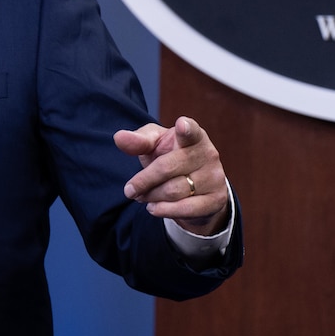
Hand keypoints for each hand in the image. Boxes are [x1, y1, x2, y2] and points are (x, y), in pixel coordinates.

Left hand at [114, 116, 229, 236]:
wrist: (196, 189)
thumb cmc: (171, 157)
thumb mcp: (155, 145)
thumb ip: (139, 140)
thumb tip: (119, 137)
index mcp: (194, 135)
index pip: (191, 131)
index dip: (186, 128)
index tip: (181, 125)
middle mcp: (208, 154)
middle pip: (167, 168)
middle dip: (143, 180)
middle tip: (129, 190)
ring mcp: (215, 178)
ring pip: (173, 191)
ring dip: (151, 196)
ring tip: (142, 197)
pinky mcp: (216, 200)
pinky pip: (185, 209)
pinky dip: (163, 210)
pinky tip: (153, 207)